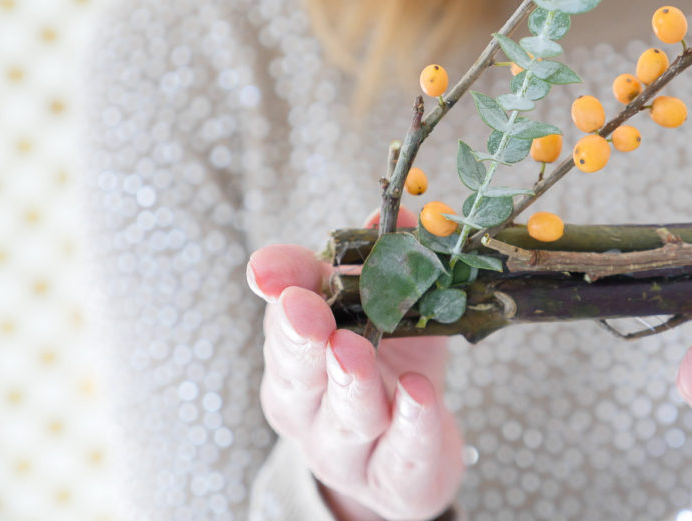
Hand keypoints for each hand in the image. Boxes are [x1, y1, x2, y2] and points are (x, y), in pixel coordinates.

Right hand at [246, 207, 463, 520]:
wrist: (408, 460)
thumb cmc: (389, 371)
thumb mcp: (384, 313)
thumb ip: (385, 263)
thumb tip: (400, 212)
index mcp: (297, 358)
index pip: (282, 319)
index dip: (279, 291)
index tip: (270, 271)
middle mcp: (310, 406)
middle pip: (296, 374)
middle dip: (298, 338)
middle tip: (304, 309)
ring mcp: (349, 448)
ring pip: (343, 417)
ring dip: (347, 382)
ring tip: (353, 349)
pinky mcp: (395, 480)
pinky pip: (400, 453)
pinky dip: (411, 422)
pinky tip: (420, 393)